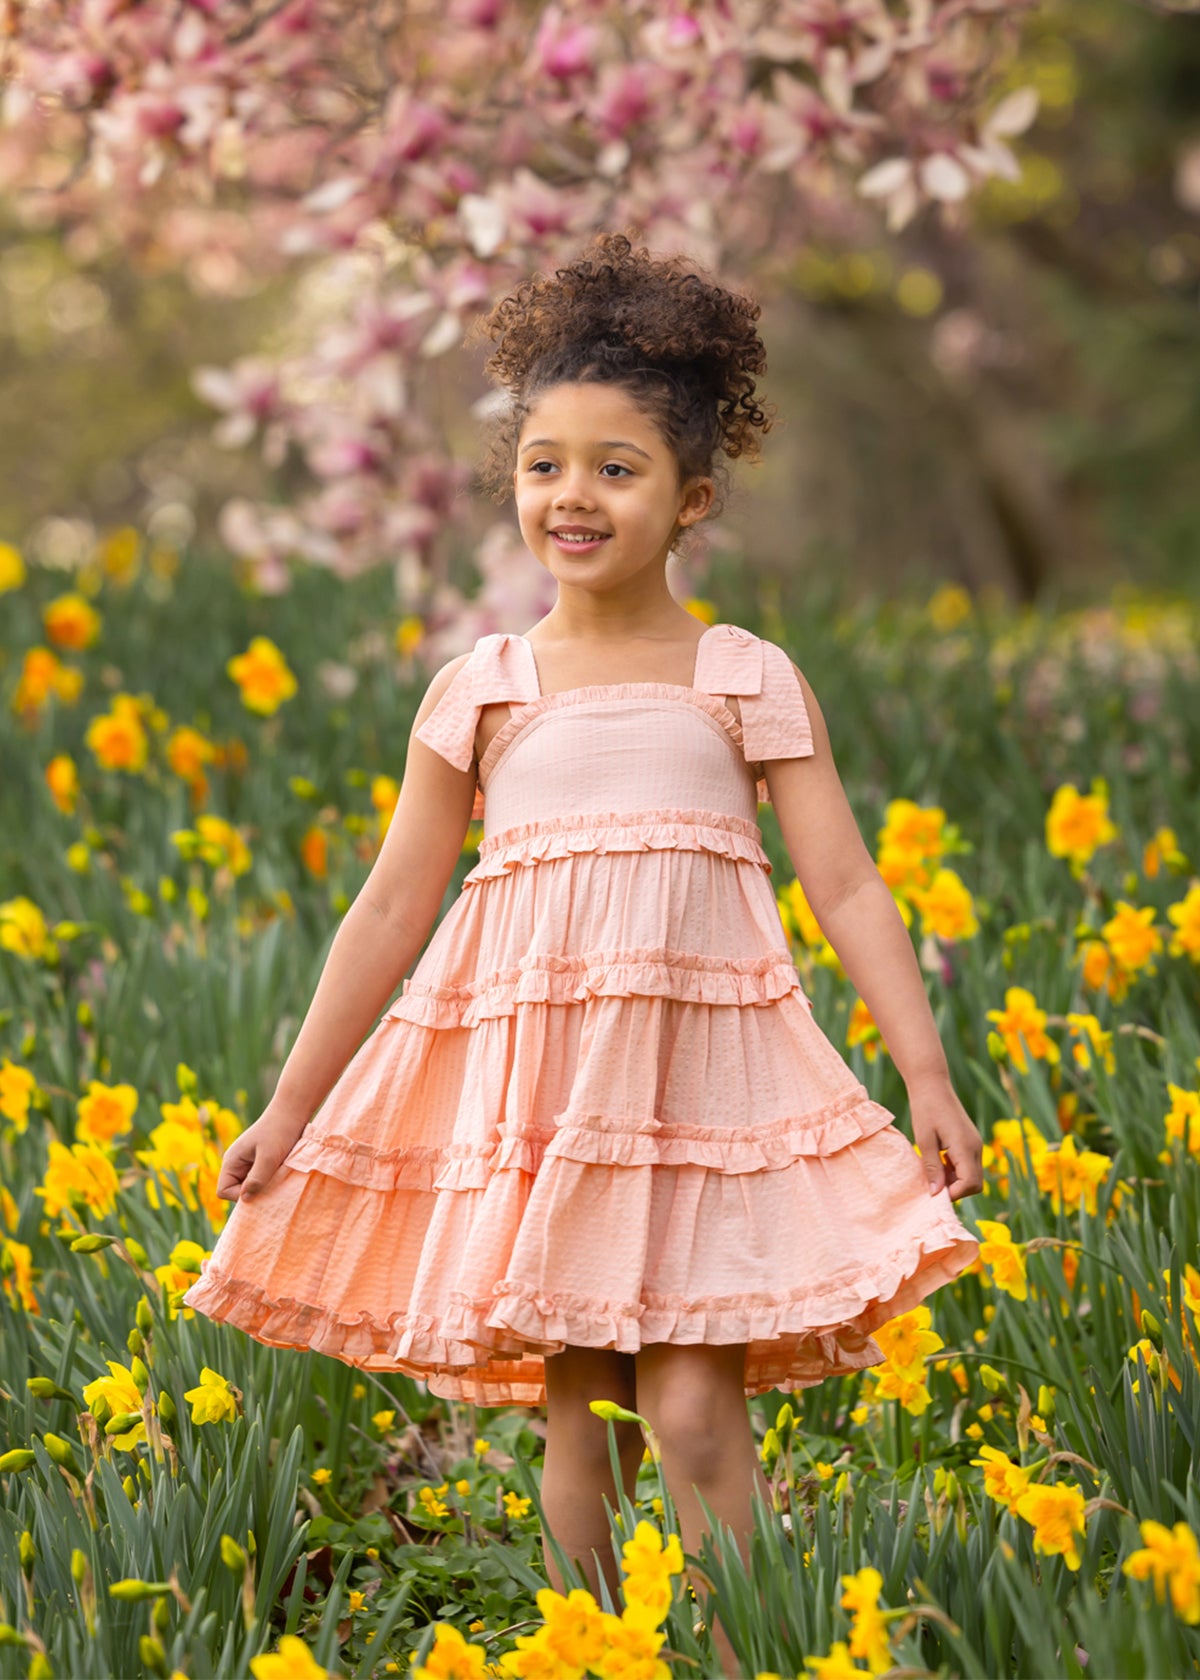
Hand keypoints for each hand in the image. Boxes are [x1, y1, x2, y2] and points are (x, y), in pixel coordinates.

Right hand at [216, 1107, 307, 1201]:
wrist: (292, 1111)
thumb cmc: (279, 1131)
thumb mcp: (269, 1157)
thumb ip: (256, 1179)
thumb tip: (244, 1199)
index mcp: (232, 1161)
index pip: (223, 1191)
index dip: (239, 1196)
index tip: (260, 1188)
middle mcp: (237, 1164)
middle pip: (237, 1191)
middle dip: (253, 1193)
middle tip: (272, 1185)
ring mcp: (249, 1163)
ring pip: (251, 1186)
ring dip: (264, 1187)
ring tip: (278, 1178)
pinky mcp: (261, 1162)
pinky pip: (261, 1180)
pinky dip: (270, 1181)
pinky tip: (281, 1174)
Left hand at [908, 1080, 983, 1201]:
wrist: (932, 1085)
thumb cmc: (925, 1110)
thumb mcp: (924, 1141)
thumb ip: (932, 1168)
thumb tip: (936, 1194)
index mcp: (966, 1147)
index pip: (970, 1184)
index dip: (954, 1193)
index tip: (934, 1191)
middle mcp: (976, 1147)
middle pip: (975, 1183)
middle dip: (956, 1189)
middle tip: (933, 1183)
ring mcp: (975, 1144)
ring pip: (972, 1176)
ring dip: (955, 1180)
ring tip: (933, 1171)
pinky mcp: (971, 1142)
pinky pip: (968, 1165)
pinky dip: (956, 1170)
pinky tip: (939, 1161)